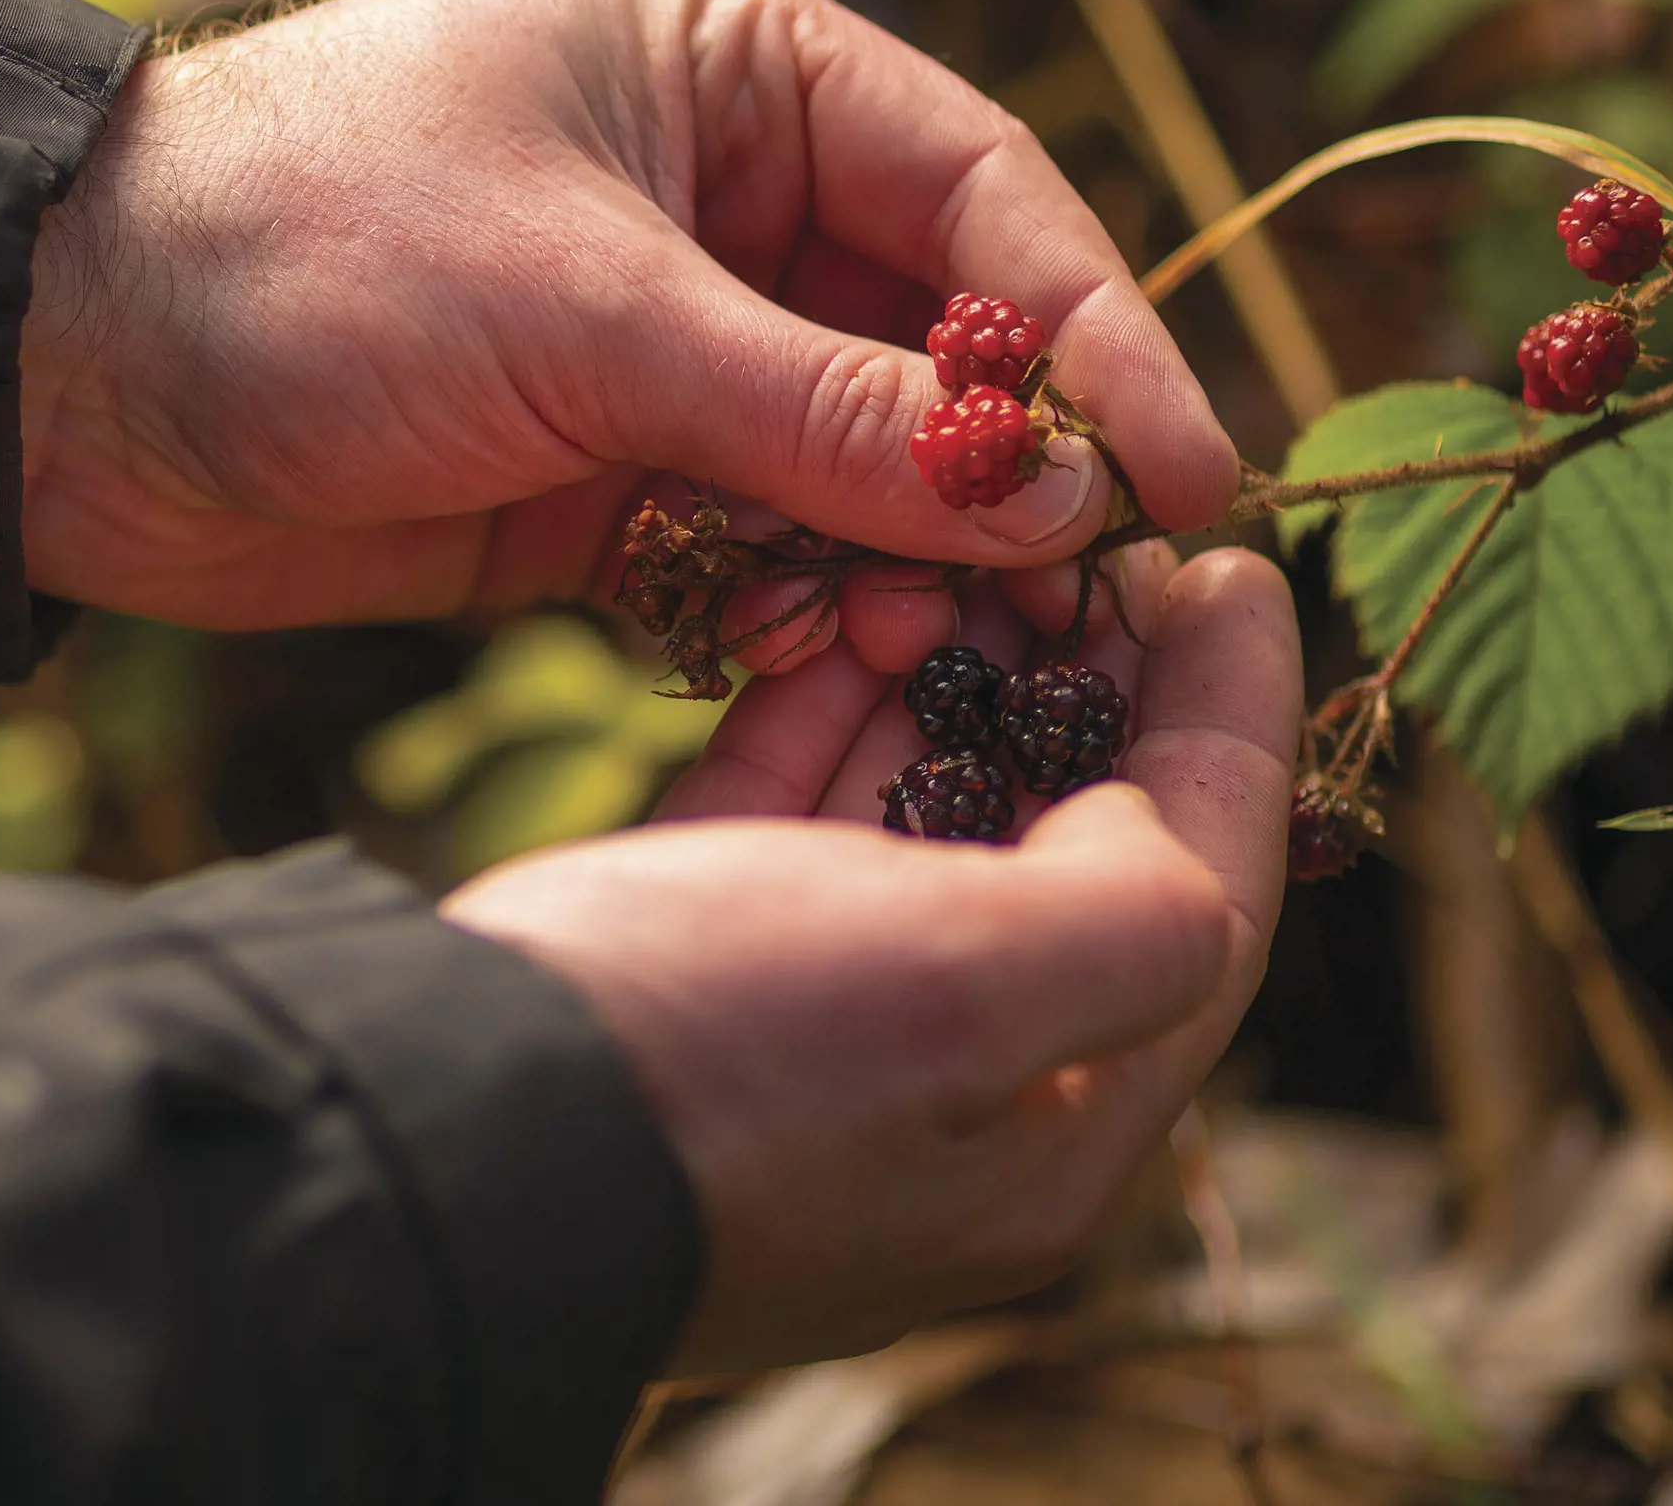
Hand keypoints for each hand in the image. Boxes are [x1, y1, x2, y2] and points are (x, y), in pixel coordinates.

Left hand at [18, 0, 1235, 632]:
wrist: (55, 374)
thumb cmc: (308, 251)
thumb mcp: (589, 314)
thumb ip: (825, 414)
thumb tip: (1053, 493)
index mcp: (734, 65)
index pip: (982, 195)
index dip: (1096, 337)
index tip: (1190, 481)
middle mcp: (720, 195)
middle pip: (942, 346)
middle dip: (1002, 477)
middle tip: (1073, 610)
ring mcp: (661, 345)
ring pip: (858, 469)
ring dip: (901, 564)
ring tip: (924, 651)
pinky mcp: (601, 482)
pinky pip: (758, 551)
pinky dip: (793, 608)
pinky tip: (811, 661)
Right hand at [441, 545, 1297, 1372]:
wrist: (434, 1122)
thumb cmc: (715, 1064)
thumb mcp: (971, 990)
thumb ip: (1139, 908)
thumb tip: (1163, 812)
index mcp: (1049, 1138)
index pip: (1203, 901)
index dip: (1230, 726)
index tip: (1239, 572)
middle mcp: (946, 1088)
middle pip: (1070, 847)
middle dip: (1087, 678)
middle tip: (1087, 534)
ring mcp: (811, 1021)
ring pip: (927, 809)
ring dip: (956, 668)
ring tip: (964, 536)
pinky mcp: (691, 951)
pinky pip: (796, 805)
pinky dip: (830, 700)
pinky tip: (846, 593)